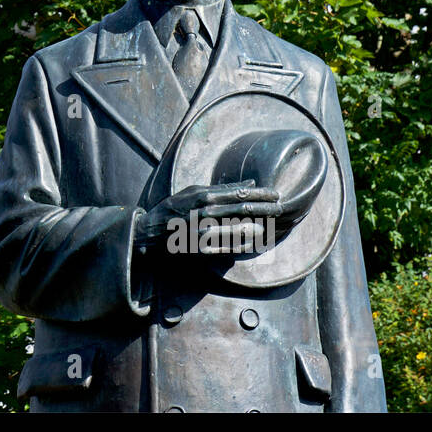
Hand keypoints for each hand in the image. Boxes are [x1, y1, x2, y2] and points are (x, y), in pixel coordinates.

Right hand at [138, 181, 282, 256]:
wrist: (151, 233)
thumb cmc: (174, 208)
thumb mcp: (193, 191)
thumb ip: (221, 187)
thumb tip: (250, 183)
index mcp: (203, 195)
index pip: (238, 193)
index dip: (260, 194)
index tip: (276, 194)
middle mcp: (204, 212)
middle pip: (242, 209)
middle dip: (264, 208)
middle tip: (281, 207)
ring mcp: (203, 231)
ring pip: (238, 228)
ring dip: (258, 226)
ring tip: (273, 224)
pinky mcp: (201, 248)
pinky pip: (228, 247)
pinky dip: (243, 244)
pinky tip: (256, 242)